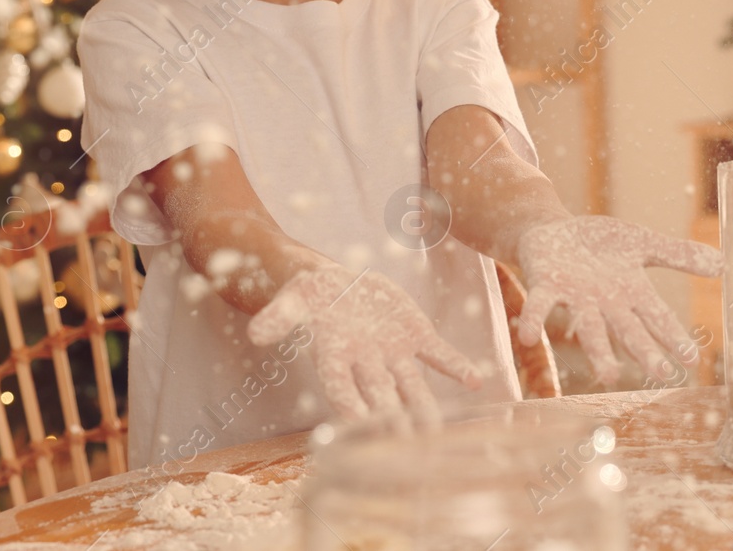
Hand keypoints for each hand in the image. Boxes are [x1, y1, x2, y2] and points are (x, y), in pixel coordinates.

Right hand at [247, 264, 480, 428]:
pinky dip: (455, 365)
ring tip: (440, 435)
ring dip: (426, 410)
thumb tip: (256, 333)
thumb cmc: (309, 297)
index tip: (360, 430)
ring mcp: (393, 353)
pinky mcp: (415, 335)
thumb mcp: (291, 300)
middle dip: (393, 423)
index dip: (350, 409)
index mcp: (333, 358)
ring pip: (412, 387)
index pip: (341, 389)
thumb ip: (278, 317)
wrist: (336, 284)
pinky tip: (476, 380)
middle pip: (380, 398)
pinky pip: (437, 353)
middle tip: (406, 449)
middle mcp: (366, 364)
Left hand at [515, 216, 722, 384]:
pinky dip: (533, 319)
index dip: (673, 335)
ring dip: (598, 351)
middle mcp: (605, 302)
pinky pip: (540, 305)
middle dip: (644, 350)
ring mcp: (575, 297)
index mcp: (630, 292)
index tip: (691, 358)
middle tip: (661, 374)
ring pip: (588, 328)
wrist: (551, 233)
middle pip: (627, 330)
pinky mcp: (545, 285)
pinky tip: (527, 335)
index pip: (656, 316)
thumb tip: (723, 264)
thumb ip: (678, 255)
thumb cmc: (600, 244)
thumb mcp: (642, 243)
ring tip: (608, 376)